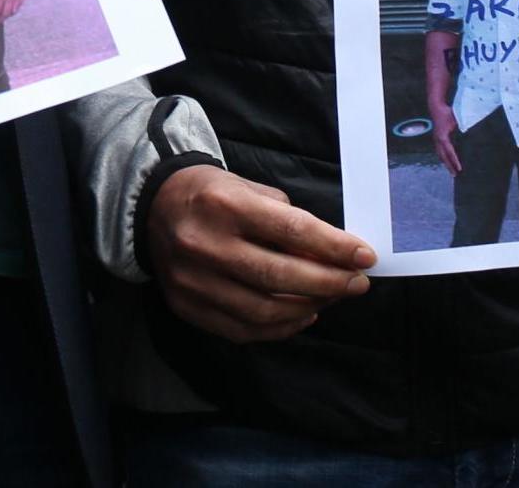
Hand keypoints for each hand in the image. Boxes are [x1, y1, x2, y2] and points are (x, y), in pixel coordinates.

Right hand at [144, 165, 373, 343]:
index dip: (335, 247)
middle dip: (329, 283)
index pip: (292, 231)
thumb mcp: (249, 188)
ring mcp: (192, 280)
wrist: (152, 207)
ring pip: (264, 311)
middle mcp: (204, 244)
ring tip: (330, 298)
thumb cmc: (210, 194)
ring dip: (308, 308)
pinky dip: (281, 328)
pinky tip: (301, 314)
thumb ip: (288, 221)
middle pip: (281, 276)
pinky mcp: (186, 306)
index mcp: (223, 205)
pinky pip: (243, 330)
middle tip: (356, 283)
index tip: (366, 257)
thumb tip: (332, 256)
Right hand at [429, 104, 460, 174]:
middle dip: (449, 166)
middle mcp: (438, 140)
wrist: (436, 107)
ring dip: (445, 163)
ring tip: (452, 171)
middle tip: (456, 175)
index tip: (460, 169)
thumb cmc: (447, 113)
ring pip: (440, 154)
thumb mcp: (457, 120)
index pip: (450, 152)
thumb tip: (472, 136)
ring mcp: (435, 139)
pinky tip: (447, 161)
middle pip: (443, 157)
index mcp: (443, 137)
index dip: (455, 161)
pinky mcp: (436, 138)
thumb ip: (463, 128)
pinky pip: (439, 151)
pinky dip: (443, 157)